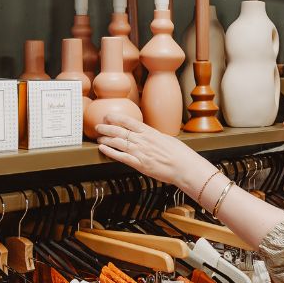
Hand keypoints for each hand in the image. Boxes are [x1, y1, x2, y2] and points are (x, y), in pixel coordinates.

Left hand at [95, 114, 215, 188]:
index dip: (116, 118)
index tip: (108, 116)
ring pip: (117, 142)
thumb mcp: (166, 139)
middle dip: (106, 127)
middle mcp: (143, 140)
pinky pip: (121, 157)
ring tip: (98, 137)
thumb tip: (147, 135)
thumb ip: (153, 137)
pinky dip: (110, 152)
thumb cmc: (180, 154)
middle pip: (120, 131)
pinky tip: (103, 149)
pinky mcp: (139, 164)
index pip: (129, 121)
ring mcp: (140, 152)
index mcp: (150, 132)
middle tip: (98, 126)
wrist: (185, 166)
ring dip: (106, 139)